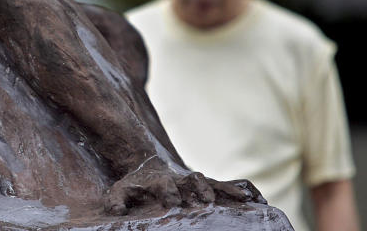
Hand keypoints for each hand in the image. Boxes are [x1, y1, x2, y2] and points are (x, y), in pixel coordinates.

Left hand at [105, 157, 263, 214]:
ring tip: (244, 198)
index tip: (172, 202)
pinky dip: (241, 191)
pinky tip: (259, 199)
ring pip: (213, 182)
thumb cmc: (133, 183)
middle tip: (207, 199)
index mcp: (161, 181)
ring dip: (226, 189)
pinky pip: (225, 187)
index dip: (168, 192)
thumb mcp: (119, 189)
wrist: (145, 163)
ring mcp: (194, 181)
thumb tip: (115, 211)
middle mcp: (181, 179)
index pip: (165, 185)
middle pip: (193, 180)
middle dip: (200, 189)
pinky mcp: (205, 185)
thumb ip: (116, 199)